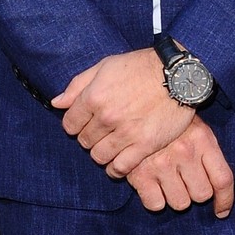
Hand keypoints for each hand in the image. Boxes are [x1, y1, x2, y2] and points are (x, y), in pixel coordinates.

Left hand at [50, 49, 193, 175]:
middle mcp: (107, 117)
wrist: (177, 75)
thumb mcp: (106, 66)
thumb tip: (57, 103)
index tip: (85, 121)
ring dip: (101, 152)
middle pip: (84, 141)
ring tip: (111, 143)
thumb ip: (78, 85)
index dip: (76, 123)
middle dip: (89, 136)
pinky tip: (118, 161)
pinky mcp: (144, 146)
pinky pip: (120, 168)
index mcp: (95, 96)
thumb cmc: (140, 66)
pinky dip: (115, 169)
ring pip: (99, 157)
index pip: (70, 124)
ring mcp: (126, 133)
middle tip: (101, 130)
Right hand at [127, 115, 234, 216]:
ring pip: (180, 203)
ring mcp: (162, 163)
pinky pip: (156, 204)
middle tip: (184, 177)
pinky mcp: (140, 174)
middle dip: (194, 190)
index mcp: (202, 138)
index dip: (225, 200)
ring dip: (175, 195)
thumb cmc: (170, 121)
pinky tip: (152, 183)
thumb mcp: (195, 127)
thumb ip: (208, 153)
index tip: (221, 211)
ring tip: (167, 177)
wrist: (135, 104)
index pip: (222, 179)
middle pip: (201, 195)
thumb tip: (218, 189)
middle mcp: (185, 151)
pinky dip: (154, 198)